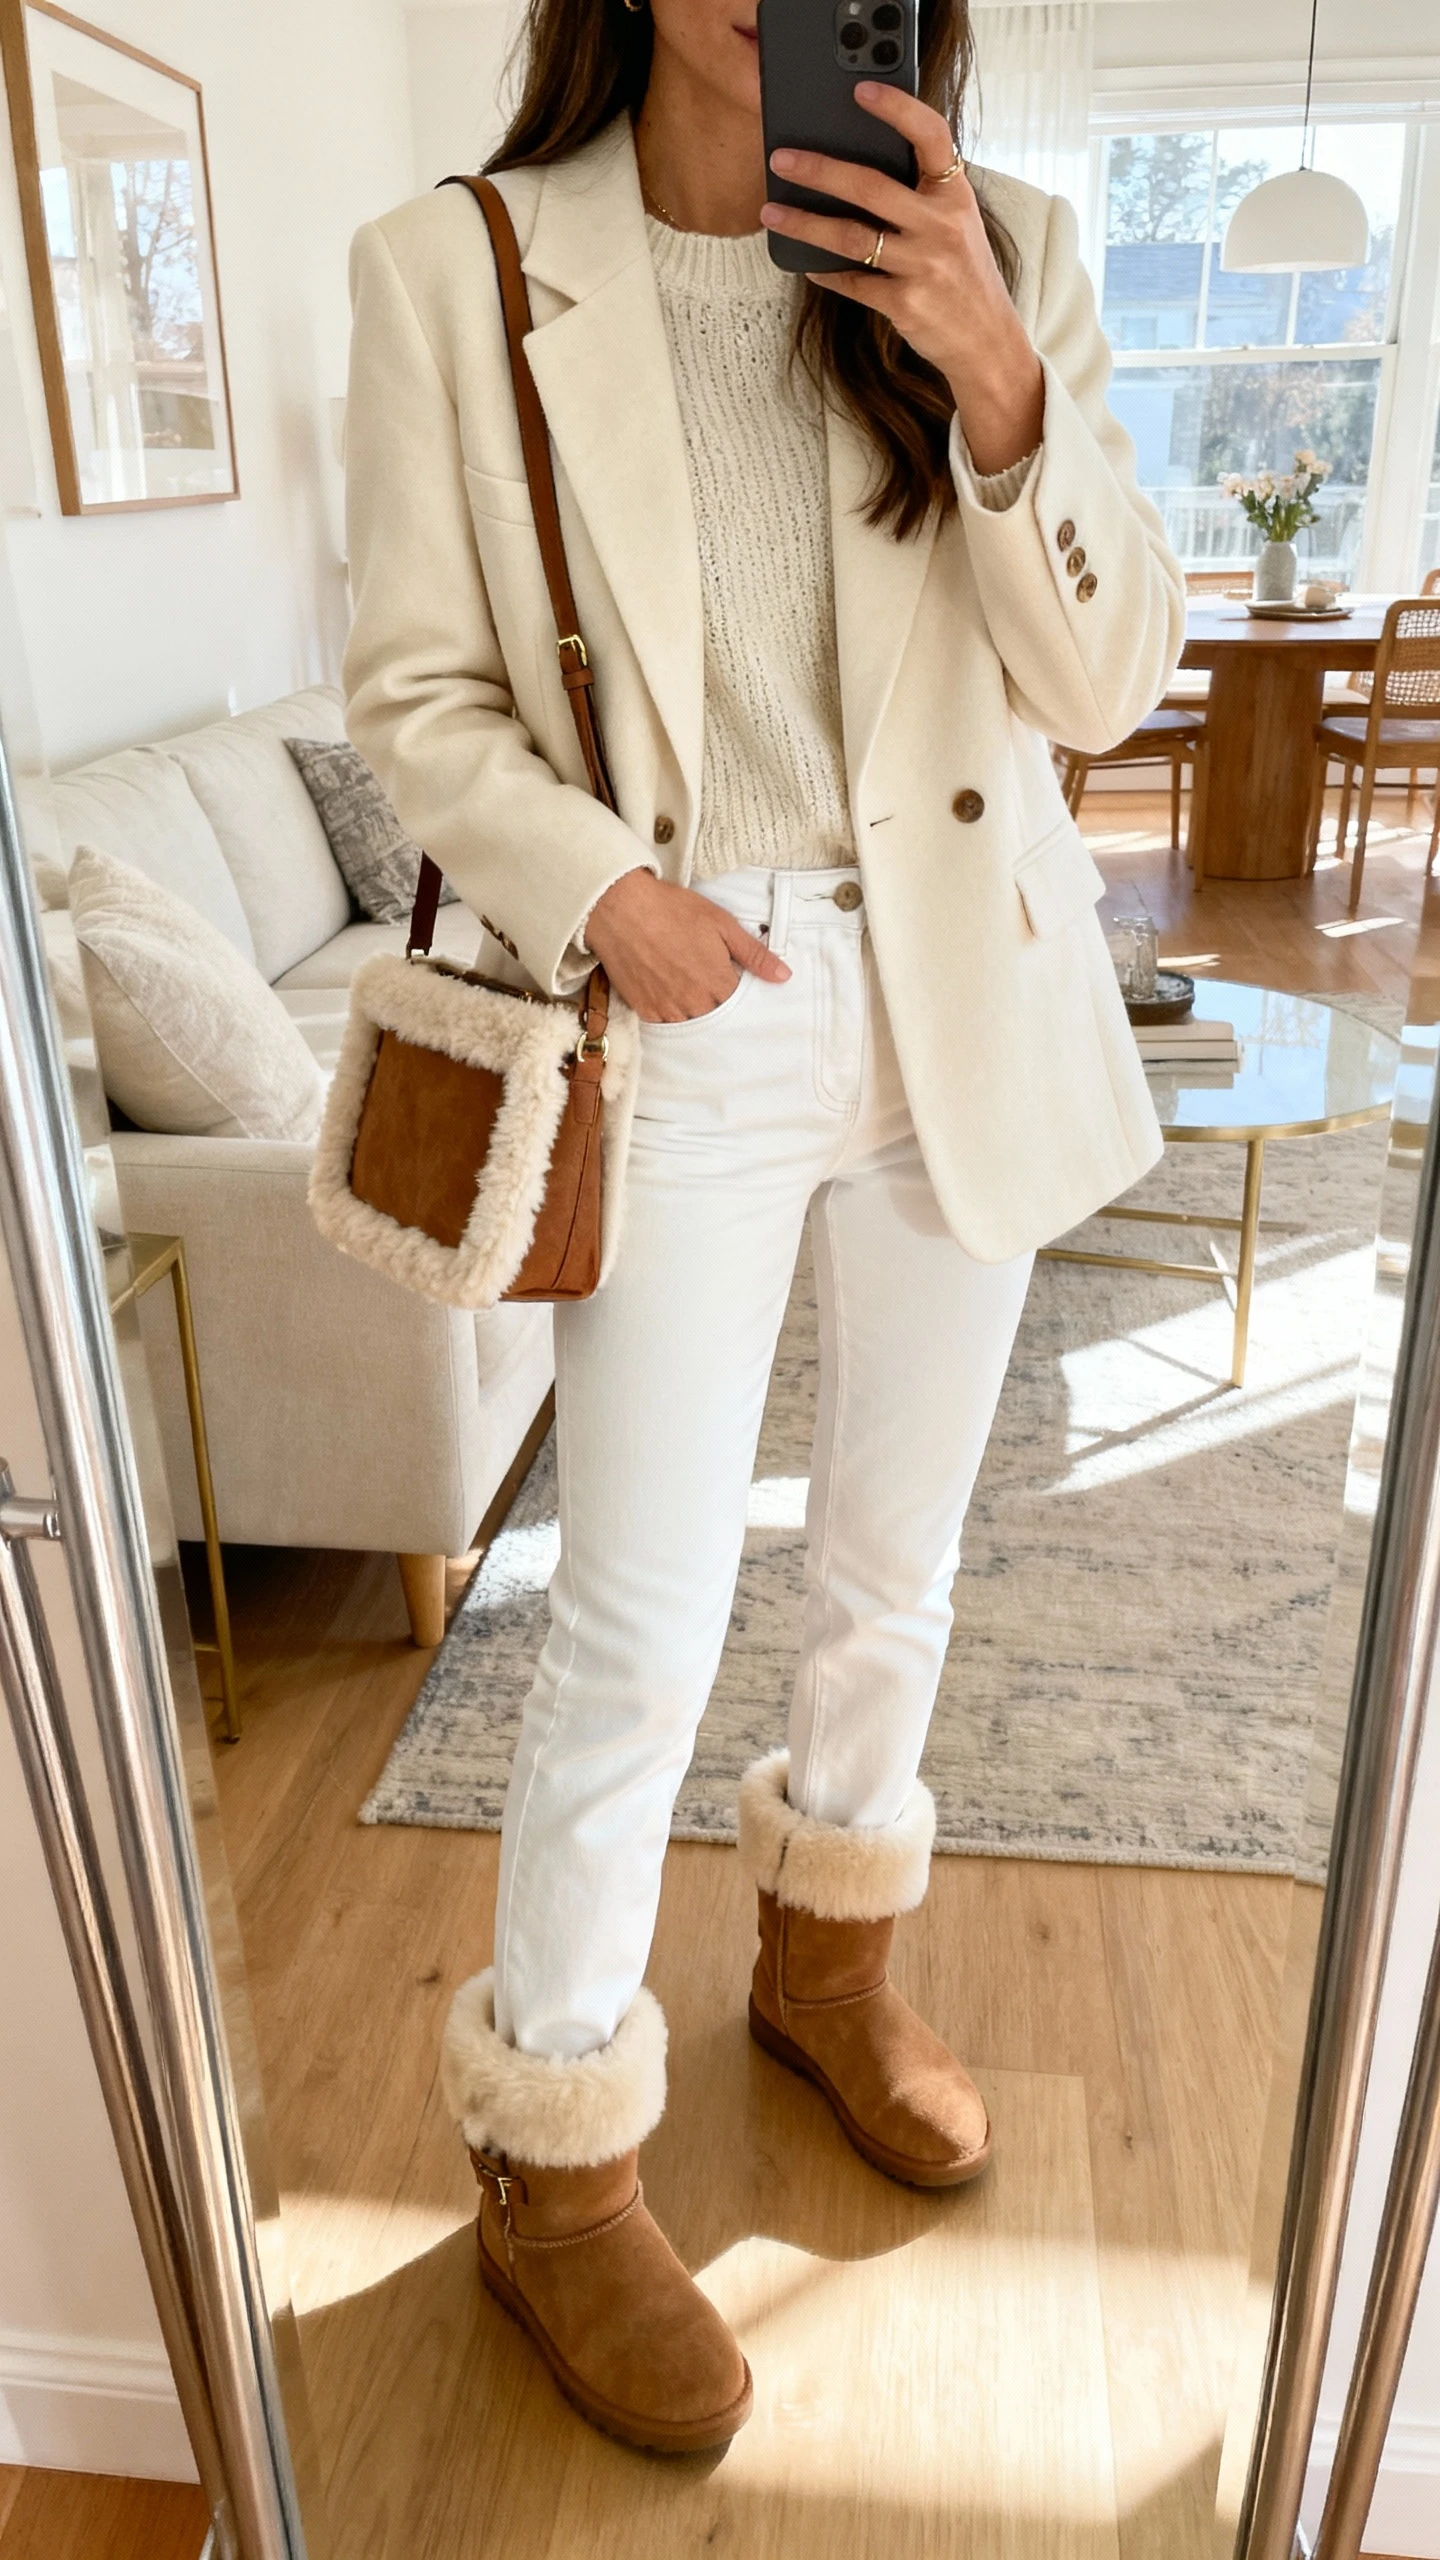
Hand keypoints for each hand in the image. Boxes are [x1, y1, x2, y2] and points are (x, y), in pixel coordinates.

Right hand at [582, 869, 790, 1022]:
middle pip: (715, 1014)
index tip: (726, 972)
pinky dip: (668, 1007)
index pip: (739, 1003)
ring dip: (691, 1005)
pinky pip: (663, 1020)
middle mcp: (694, 1004)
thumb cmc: (672, 910)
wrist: (620, 908)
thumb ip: (754, 954)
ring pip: (689, 1019)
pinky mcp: (643, 1009)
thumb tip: (783, 976)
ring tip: (681, 975)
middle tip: (699, 970)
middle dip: (713, 997)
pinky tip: (664, 983)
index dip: (734, 986)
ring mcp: (667, 1009)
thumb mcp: (722, 925)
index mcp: (719, 985)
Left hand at [762, 83, 1044, 477]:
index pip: (930, 136)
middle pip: (870, 187)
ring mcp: (923, 266)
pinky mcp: (905, 304)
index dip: (897, 109)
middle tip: (782, 159)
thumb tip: (855, 171)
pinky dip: (825, 273)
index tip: (861, 91)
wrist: (987, 341)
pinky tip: (806, 265)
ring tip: (771, 212)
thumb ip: (920, 196)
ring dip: (804, 224)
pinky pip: (852, 282)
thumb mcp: (956, 224)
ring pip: (851, 237)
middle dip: (819, 170)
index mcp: (954, 195)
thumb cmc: (963, 275)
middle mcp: (941, 226)